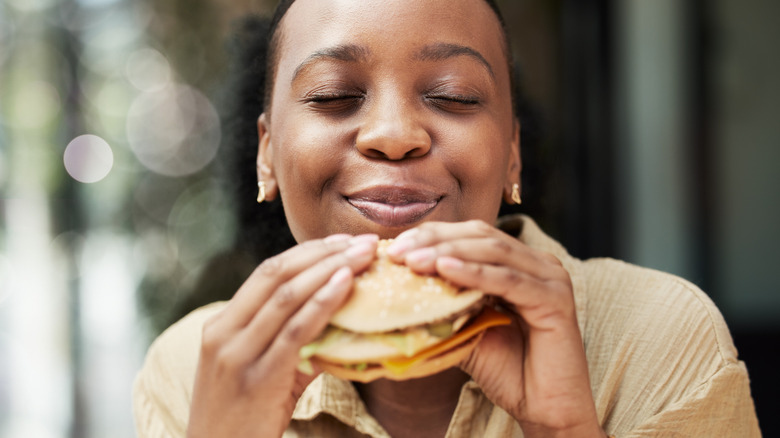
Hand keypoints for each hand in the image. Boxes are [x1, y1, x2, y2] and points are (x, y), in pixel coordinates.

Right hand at [186, 234, 377, 437]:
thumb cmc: (243, 417)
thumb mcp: (258, 371)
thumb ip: (289, 342)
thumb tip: (338, 316)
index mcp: (221, 325)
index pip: (267, 273)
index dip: (308, 252)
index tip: (342, 241)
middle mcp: (224, 333)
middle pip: (277, 275)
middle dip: (324, 253)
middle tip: (362, 241)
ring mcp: (237, 355)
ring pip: (287, 297)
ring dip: (330, 270)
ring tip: (363, 256)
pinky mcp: (258, 379)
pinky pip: (296, 332)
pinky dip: (323, 303)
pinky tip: (346, 285)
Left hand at [387, 220, 604, 437]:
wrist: (544, 408)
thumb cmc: (508, 370)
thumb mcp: (467, 329)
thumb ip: (444, 304)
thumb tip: (397, 289)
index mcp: (518, 263)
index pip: (470, 235)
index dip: (432, 235)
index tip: (395, 247)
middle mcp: (538, 263)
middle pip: (480, 235)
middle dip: (435, 240)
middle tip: (398, 252)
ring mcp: (550, 277)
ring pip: (492, 252)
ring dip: (448, 253)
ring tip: (414, 261)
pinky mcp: (555, 299)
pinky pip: (508, 280)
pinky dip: (474, 273)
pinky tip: (445, 269)